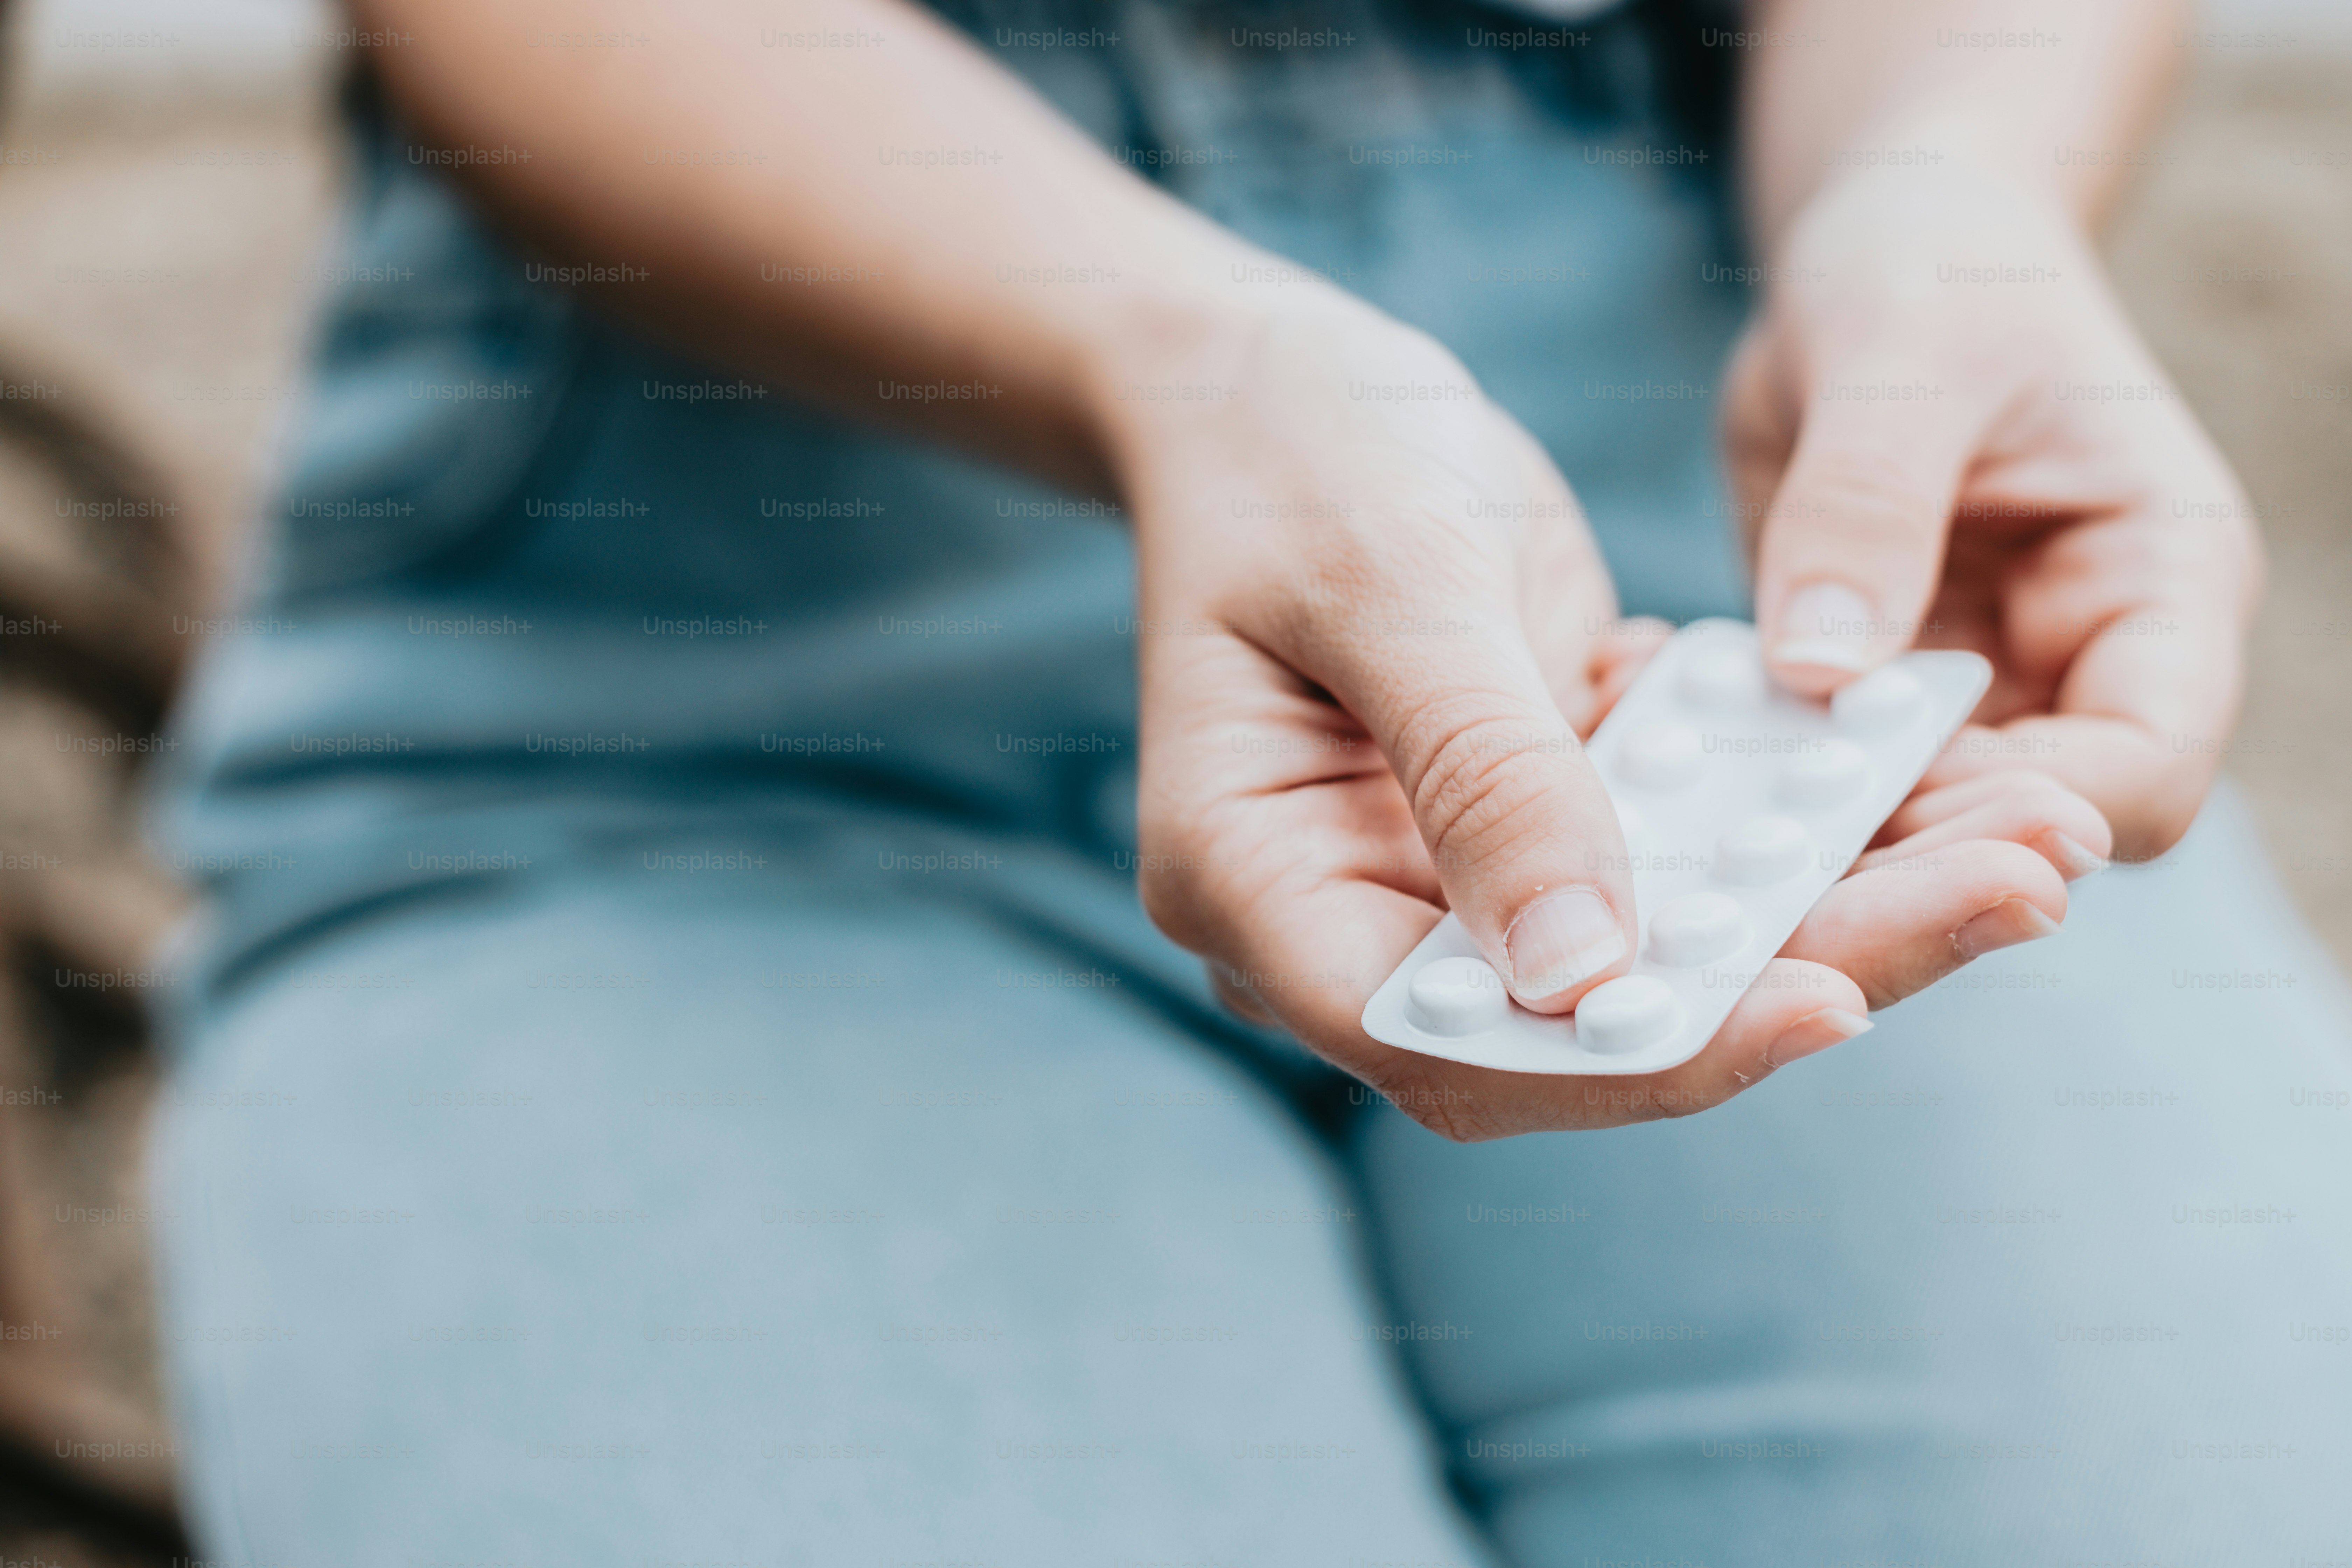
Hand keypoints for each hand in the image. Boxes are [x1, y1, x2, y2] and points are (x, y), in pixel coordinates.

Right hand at [1097, 291, 2100, 1137]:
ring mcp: (1434, 875)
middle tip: (2010, 896)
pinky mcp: (1521, 820)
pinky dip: (1788, 827)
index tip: (1829, 1001)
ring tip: (2022, 852)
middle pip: (1577, 1022)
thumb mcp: (1396, 584)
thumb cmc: (1297, 456)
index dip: (1633, 1052)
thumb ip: (1486, 773)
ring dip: (1834, 906)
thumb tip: (1586, 971)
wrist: (1273, 387)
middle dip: (1796, 975)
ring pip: (1651, 954)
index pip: (1448, 1039)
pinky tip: (1923, 782)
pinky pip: (1669, 864)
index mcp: (1254, 882)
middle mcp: (1344, 914)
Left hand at [1727, 165, 2263, 862]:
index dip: (2026, 816)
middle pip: (2022, 828)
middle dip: (1902, 861)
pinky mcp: (1874, 684)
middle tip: (1755, 886)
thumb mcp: (1903, 351)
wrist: (1881, 254)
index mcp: (2160, 582)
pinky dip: (1753, 784)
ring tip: (1693, 856)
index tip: (1885, 805)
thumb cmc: (1933, 265)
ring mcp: (1979, 684)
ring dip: (1811, 842)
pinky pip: (1820, 768)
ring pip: (1912, 824)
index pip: (2143, 769)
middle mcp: (2083, 658)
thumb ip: (1868, 502)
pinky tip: (1662, 776)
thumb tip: (1823, 668)